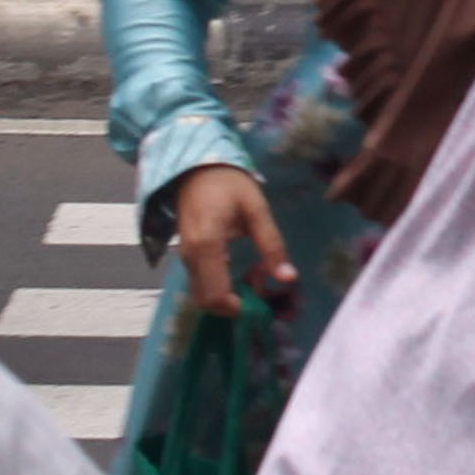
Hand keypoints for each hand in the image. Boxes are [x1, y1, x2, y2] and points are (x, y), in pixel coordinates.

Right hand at [167, 164, 292, 318]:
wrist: (195, 167)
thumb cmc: (228, 184)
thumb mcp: (257, 210)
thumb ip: (272, 245)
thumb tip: (288, 278)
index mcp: (206, 246)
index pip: (216, 296)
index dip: (240, 308)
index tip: (265, 299)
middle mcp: (190, 257)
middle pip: (208, 301)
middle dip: (237, 303)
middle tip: (263, 284)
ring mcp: (185, 257)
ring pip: (205, 293)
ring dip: (232, 293)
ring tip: (257, 273)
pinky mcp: (187, 255)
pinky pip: (203, 281)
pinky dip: (223, 284)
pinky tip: (244, 267)